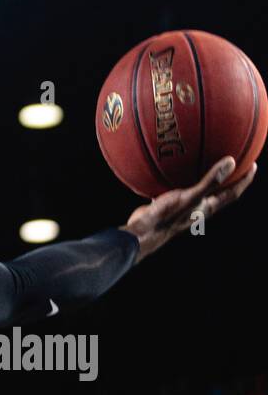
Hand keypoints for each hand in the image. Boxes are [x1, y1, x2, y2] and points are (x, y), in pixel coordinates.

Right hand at [123, 156, 255, 261]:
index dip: (244, 180)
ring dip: (206, 178)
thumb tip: (232, 162)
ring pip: (199, 190)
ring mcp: (183, 207)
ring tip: (207, 161)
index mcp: (207, 208)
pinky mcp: (168, 205)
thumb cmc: (167, 216)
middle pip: (219, 192)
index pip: (232, 193)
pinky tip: (172, 167)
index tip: (253, 166)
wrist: (142, 232)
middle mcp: (198, 208)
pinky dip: (180, 177)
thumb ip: (211, 181)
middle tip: (237, 163)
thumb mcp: (190, 197)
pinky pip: (179, 187)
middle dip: (229, 179)